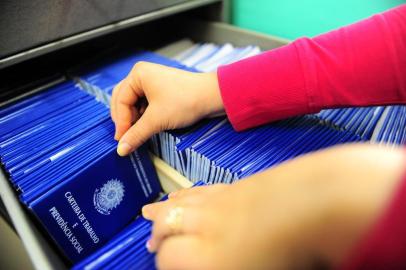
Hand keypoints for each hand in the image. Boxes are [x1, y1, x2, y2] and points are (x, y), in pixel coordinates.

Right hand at [110, 62, 223, 155]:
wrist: (213, 96)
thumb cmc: (186, 100)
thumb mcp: (157, 119)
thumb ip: (136, 135)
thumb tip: (121, 149)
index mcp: (138, 74)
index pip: (120, 101)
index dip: (120, 122)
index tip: (122, 140)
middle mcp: (143, 75)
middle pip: (123, 100)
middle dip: (125, 119)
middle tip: (126, 137)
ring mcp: (152, 81)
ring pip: (134, 103)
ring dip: (134, 118)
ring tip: (138, 132)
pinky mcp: (161, 90)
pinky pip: (145, 104)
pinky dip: (143, 116)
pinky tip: (147, 126)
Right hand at [142, 144, 405, 269]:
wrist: (316, 203)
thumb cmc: (294, 250)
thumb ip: (220, 263)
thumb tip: (203, 259)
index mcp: (208, 256)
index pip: (167, 258)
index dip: (163, 262)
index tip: (166, 264)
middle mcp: (205, 225)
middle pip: (166, 224)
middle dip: (156, 234)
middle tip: (151, 243)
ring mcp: (217, 203)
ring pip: (178, 203)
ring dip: (163, 210)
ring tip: (151, 213)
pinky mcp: (230, 188)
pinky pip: (197, 190)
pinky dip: (183, 195)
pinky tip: (181, 196)